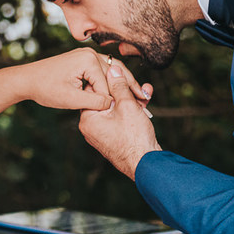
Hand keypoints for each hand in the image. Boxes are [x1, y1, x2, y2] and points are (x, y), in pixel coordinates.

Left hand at [16, 48, 151, 112]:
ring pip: (112, 72)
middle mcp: (90, 54)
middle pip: (116, 73)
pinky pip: (103, 72)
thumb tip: (112, 103)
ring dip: (123, 85)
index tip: (135, 111)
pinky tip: (121, 94)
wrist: (28, 79)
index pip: (109, 84)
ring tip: (139, 98)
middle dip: (131, 88)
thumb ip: (93, 101)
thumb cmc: (46, 88)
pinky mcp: (85, 61)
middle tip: (146, 102)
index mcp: (88, 60)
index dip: (120, 100)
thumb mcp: (71, 99)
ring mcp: (87, 56)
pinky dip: (112, 82)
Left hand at [77, 62, 161, 178]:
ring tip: (145, 94)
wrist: (145, 165)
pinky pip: (118, 118)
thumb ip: (119, 86)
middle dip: (123, 91)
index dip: (111, 81)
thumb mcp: (127, 105)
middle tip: (138, 87)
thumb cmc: (135, 138)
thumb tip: (113, 69)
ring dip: (130, 100)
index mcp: (88, 118)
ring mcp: (100, 132)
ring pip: (114, 108)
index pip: (94, 90)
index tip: (124, 76)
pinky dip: (129, 111)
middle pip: (105, 98)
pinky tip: (143, 104)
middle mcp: (90, 126)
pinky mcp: (111, 136)